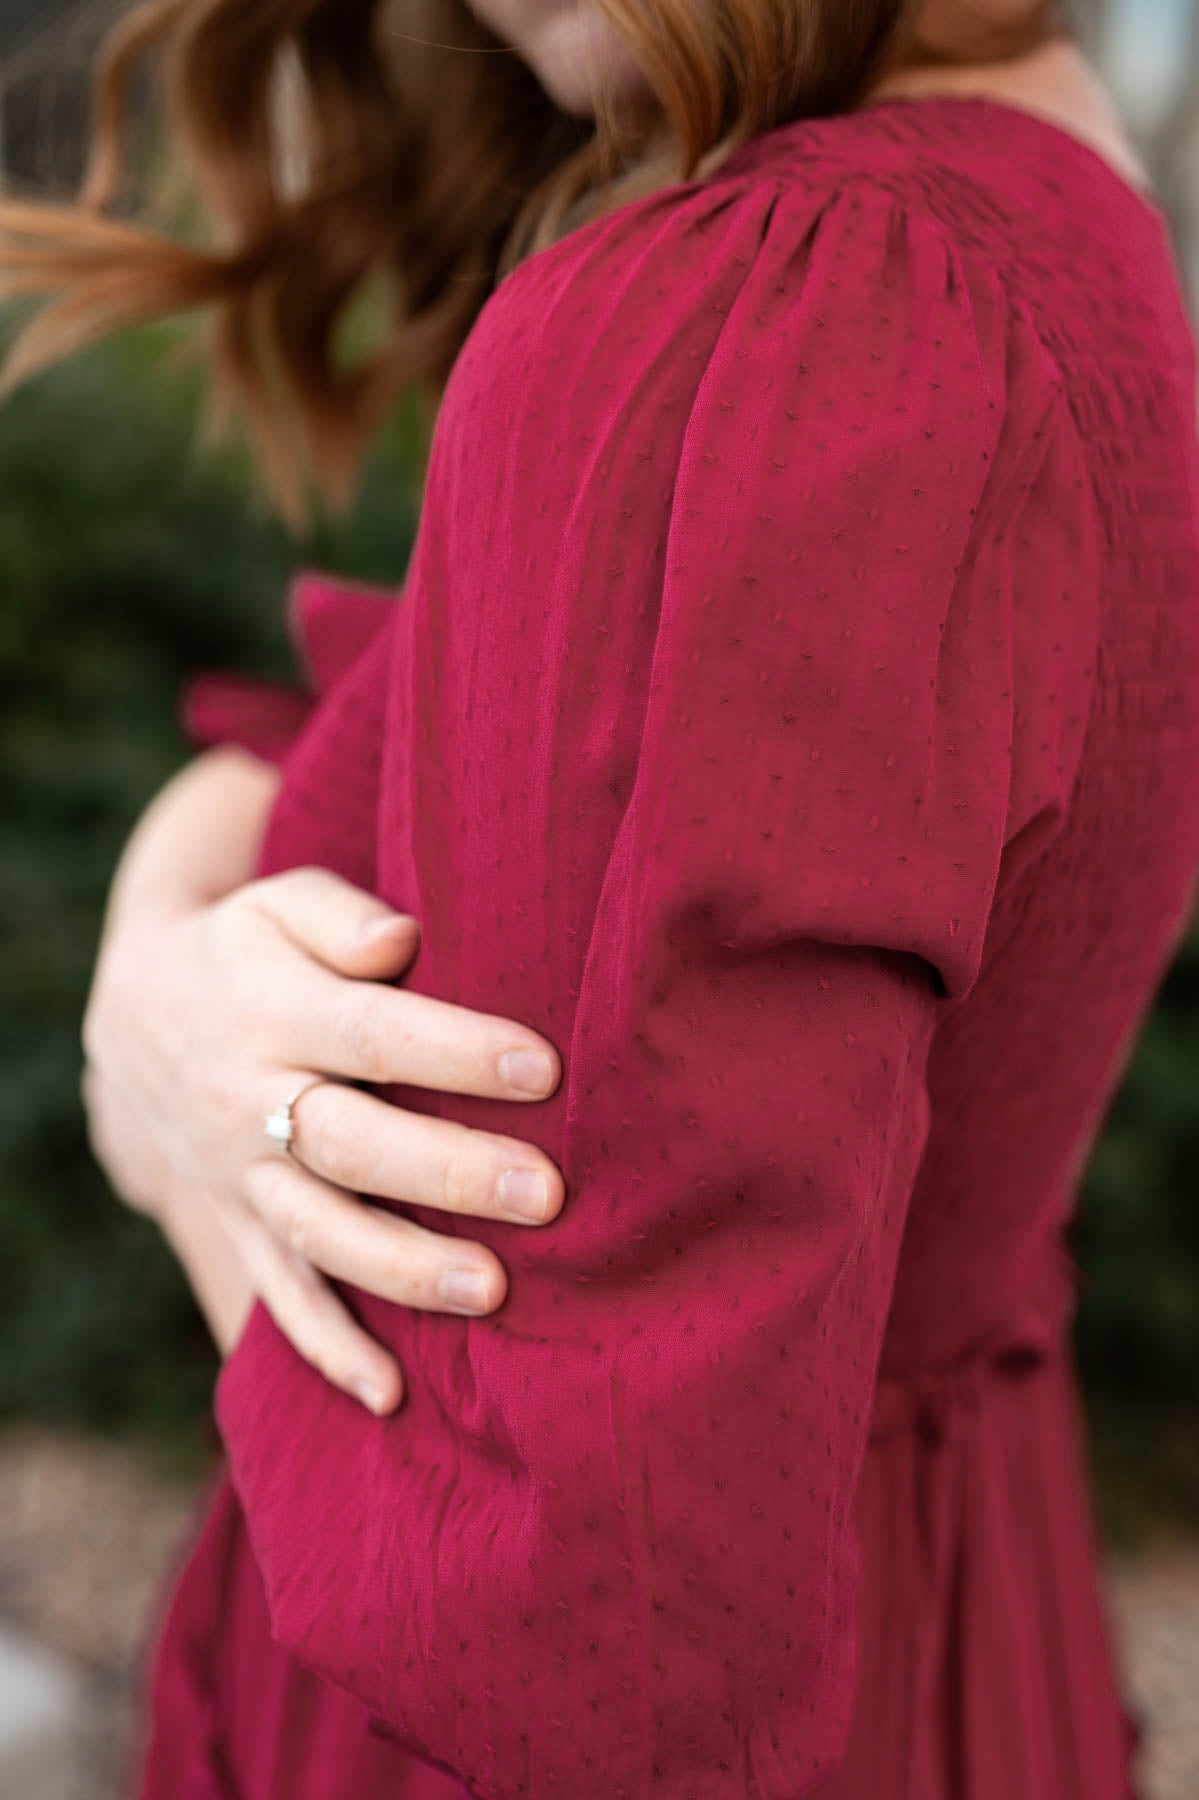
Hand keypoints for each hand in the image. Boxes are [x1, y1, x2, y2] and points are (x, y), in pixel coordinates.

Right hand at [82, 861, 563, 1414]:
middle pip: (353, 1145)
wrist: (135, 1017)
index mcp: (274, 1012)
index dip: (457, 1053)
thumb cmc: (246, 950)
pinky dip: (330, 1349)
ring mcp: (241, 1176)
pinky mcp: (238, 1228)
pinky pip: (280, 1296)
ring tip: (493, 1291)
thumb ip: (341, 915)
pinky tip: (391, 1393)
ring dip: (404, 1270)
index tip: (543, 1069)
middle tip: (545, 1193)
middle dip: (450, 1172)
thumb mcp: (277, 903)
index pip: (374, 1035)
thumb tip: (401, 942)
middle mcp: (252, 1102)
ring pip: (321, 1233)